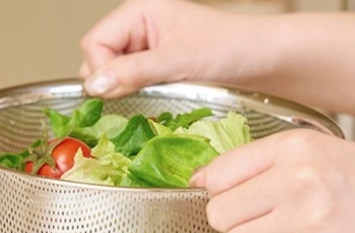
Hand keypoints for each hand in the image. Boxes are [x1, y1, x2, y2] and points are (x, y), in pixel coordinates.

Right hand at [79, 0, 268, 97]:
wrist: (260, 61)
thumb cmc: (229, 49)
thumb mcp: (177, 61)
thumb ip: (133, 72)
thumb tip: (94, 86)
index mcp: (138, 13)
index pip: (94, 43)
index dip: (100, 70)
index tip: (117, 91)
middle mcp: (138, 29)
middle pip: (99, 60)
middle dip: (112, 82)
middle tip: (138, 93)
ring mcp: (146, 51)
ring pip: (114, 76)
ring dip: (125, 91)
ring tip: (153, 94)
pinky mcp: (156, 70)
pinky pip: (131, 86)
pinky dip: (137, 97)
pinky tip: (156, 99)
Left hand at [190, 130, 354, 232]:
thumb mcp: (309, 153)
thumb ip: (251, 164)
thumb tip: (198, 181)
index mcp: (291, 148)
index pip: (216, 176)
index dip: (219, 195)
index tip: (234, 202)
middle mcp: (300, 180)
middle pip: (218, 215)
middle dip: (237, 225)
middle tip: (266, 223)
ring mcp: (313, 220)